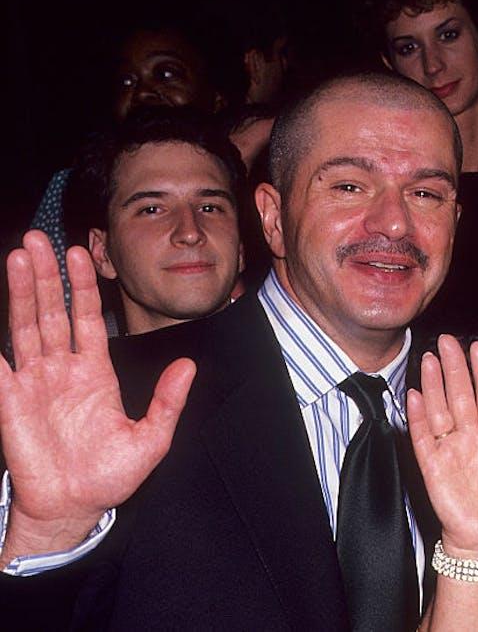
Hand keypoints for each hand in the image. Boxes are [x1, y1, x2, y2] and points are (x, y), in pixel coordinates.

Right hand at [0, 231, 194, 561]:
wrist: (75, 508)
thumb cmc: (112, 475)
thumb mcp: (151, 438)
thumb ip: (168, 401)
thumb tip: (190, 365)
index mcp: (95, 372)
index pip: (87, 318)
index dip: (82, 286)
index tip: (78, 253)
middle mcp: (62, 369)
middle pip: (52, 312)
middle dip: (47, 276)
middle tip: (37, 240)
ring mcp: (33, 382)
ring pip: (25, 327)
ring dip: (21, 292)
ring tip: (18, 257)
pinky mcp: (10, 401)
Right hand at [407, 335, 477, 560]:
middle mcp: (472, 436)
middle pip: (461, 394)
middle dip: (454, 367)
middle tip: (447, 341)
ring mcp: (451, 448)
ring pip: (441, 408)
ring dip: (434, 383)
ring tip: (428, 358)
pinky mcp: (432, 464)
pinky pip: (423, 435)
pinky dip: (417, 415)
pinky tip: (414, 394)